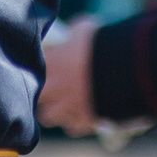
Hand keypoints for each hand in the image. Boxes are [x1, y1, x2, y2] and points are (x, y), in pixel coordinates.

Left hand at [36, 15, 100, 135]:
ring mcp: (67, 106)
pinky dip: (76, 122)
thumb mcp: (86, 28)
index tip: (51, 65)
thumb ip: (74, 31)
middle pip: (36, 95)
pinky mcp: (82, 121)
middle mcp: (54, 87)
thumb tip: (72, 31)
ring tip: (66, 104)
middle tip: (54, 87)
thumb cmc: (103, 44)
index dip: (40, 67)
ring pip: (48, 116)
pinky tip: (83, 113)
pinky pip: (72, 127)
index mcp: (51, 63)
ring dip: (56, 110)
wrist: (125, 69)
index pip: (31, 68)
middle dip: (44, 93)